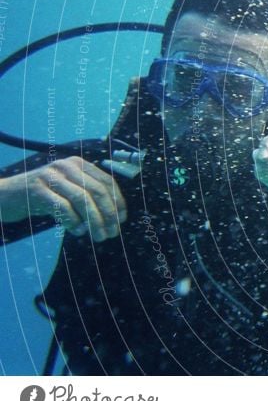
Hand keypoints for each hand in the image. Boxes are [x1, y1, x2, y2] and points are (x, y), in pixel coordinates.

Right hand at [0, 156, 126, 241]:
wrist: (6, 195)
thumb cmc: (43, 196)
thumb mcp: (68, 191)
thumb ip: (88, 198)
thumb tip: (115, 217)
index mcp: (78, 164)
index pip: (106, 181)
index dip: (118, 202)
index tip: (123, 219)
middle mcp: (67, 166)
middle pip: (97, 191)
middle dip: (109, 214)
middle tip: (113, 233)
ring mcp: (51, 176)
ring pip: (82, 199)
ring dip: (95, 221)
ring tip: (100, 236)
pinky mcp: (37, 189)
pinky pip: (62, 207)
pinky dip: (74, 222)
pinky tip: (78, 232)